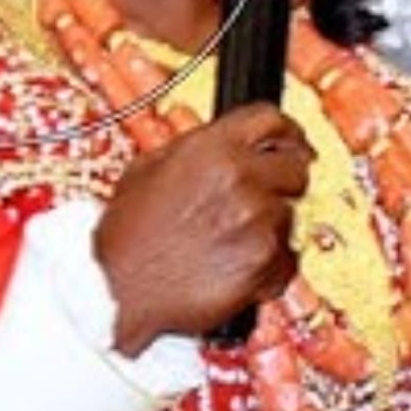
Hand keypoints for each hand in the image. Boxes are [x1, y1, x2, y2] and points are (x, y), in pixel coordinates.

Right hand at [95, 103, 312, 355]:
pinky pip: (286, 261)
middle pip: (295, 167)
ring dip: (269, 230)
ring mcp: (257, 221)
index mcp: (212, 148)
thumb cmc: (125, 236)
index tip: (293, 142)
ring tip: (228, 243)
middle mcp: (240, 178)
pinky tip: (234, 269)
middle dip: (282, 183)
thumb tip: (224, 146)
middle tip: (259, 200)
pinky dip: (268, 269)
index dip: (287, 131)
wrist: (115, 291)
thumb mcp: (147, 169)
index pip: (271, 120)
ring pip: (290, 217)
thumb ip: (195, 150)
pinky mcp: (264, 262)